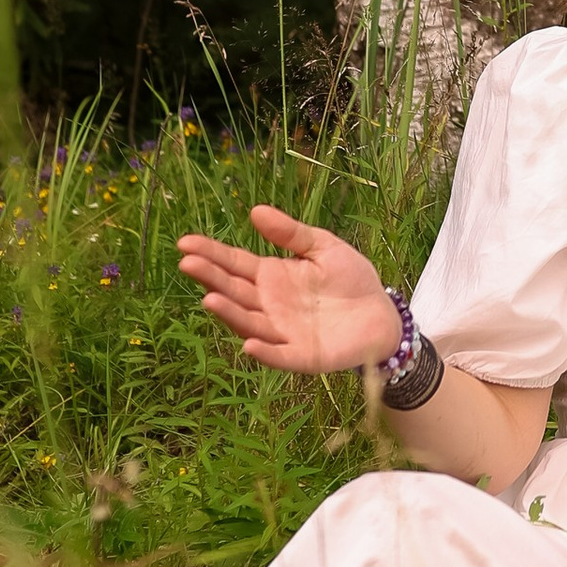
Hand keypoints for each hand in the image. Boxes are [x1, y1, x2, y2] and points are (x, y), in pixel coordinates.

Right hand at [177, 206, 400, 373]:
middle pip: (234, 291)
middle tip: (187, 263)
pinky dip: (264, 351)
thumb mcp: (322, 246)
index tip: (185, 243)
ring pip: (249, 322)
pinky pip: (279, 355)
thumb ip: (290, 233)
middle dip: (210, 277)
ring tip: (210, 298)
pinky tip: (248, 344)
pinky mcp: (302, 356)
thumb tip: (255, 210)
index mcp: (271, 276)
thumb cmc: (351, 279)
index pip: (234, 264)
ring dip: (230, 313)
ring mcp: (282, 332)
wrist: (382, 314)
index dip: (210, 254)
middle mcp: (269, 305)